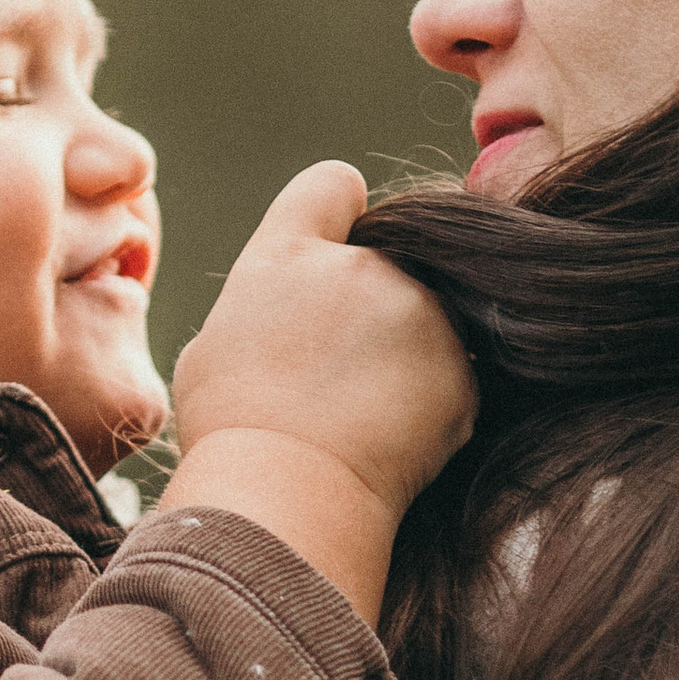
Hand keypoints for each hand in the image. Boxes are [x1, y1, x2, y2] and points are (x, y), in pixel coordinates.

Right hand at [171, 164, 476, 521]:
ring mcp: (421, 313)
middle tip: (338, 371)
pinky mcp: (463, 368)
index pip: (333, 185)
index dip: (336, 215)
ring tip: (361, 415)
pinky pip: (452, 374)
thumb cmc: (232, 431)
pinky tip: (391, 440)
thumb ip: (266, 303)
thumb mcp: (215, 345)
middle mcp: (363, 265)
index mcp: (290, 252)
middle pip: (384, 261)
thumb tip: (288, 307)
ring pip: (424, 318)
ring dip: (405, 350)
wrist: (287, 494)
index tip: (334, 253)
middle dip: (373, 301)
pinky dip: (431, 403)